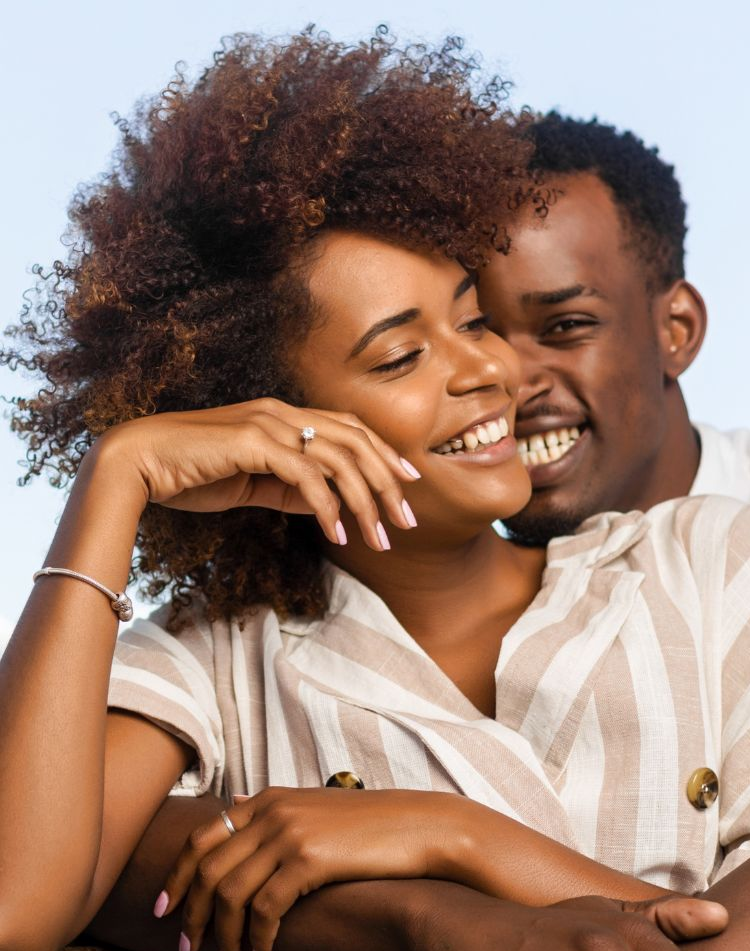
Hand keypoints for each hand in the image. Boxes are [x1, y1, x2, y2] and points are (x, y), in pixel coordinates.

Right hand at [98, 396, 420, 551]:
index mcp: (283, 416)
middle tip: (407, 521)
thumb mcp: (252, 484)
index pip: (349, 429)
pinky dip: (329, 507)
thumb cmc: (190, 475)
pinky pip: (307, 476)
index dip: (383, 454)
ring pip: (339, 459)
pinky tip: (339, 535)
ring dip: (365, 502)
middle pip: (355, 441)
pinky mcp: (253, 443)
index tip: (408, 485)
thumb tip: (329, 505)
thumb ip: (289, 489)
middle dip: (387, 483)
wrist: (139, 465)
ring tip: (379, 538)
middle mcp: (281, 412)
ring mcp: (268, 424)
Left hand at [158, 786, 463, 950]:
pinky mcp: (309, 859)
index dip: (178, 878)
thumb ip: (273, 808)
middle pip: (208, 869)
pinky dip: (258, 937)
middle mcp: (270, 812)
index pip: (201, 839)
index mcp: (267, 799)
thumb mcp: (314, 804)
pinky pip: (266, 908)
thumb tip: (233, 803)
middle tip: (187, 947)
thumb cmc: (373, 824)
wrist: (423, 826)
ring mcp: (288, 834)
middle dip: (191, 914)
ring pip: (232, 893)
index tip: (166, 909)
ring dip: (225, 936)